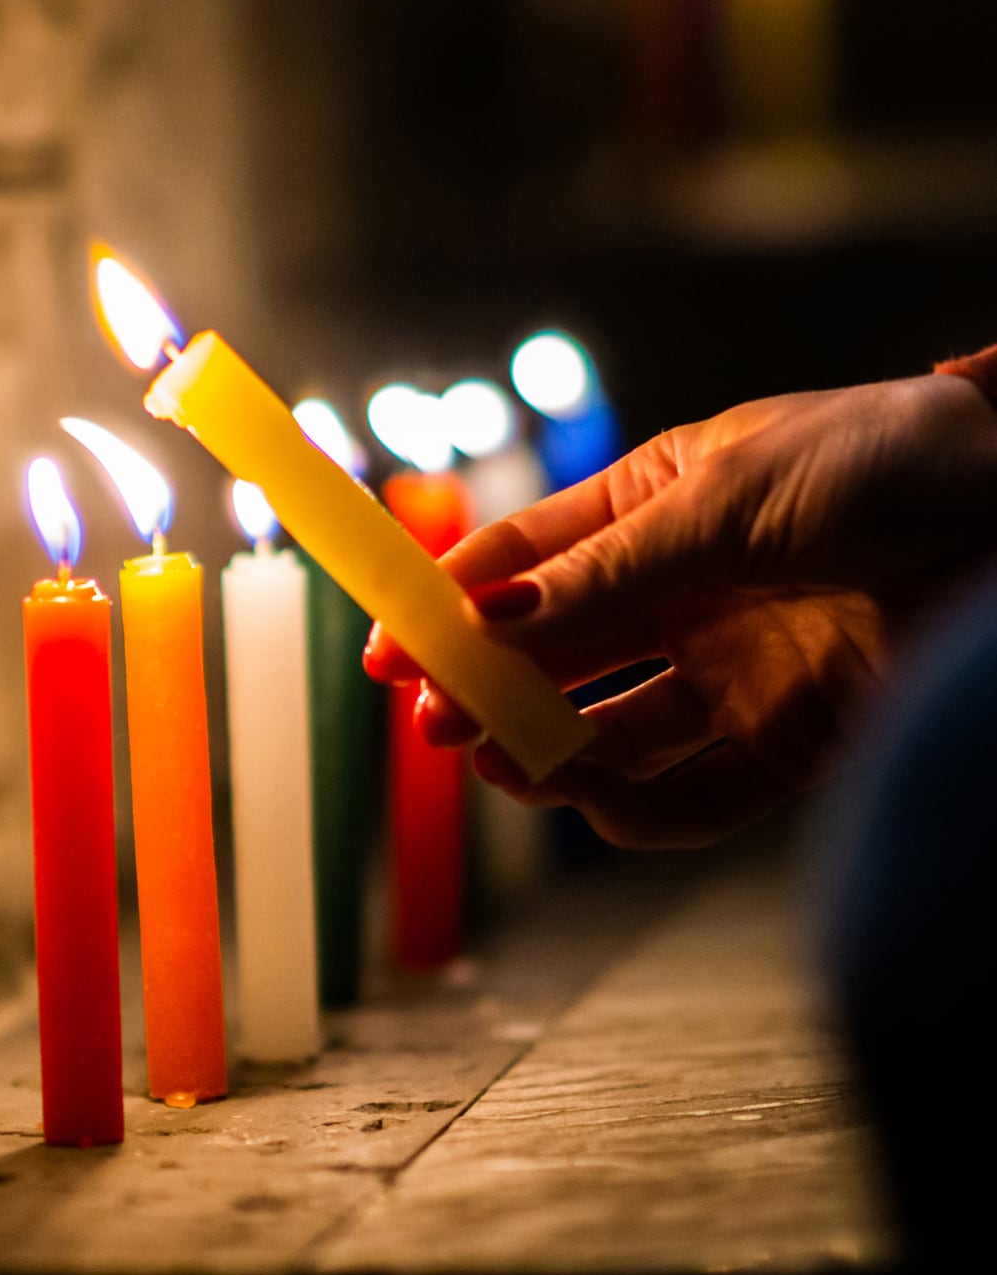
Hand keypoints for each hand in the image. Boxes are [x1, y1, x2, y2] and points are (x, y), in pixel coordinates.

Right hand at [366, 373, 996, 847]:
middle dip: (487, 692)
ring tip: (508, 765)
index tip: (386, 652)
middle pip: (551, 657)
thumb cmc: (888, 464)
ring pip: (607, 734)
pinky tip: (597, 798)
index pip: (520, 561)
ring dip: (549, 754)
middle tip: (439, 724)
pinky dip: (638, 810)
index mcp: (652, 508)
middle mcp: (681, 594)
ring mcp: (732, 670)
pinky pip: (693, 796)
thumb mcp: (726, 501)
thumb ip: (603, 572)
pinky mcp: (790, 741)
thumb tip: (482, 619)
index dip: (445, 605)